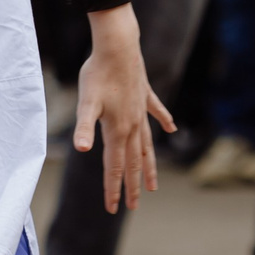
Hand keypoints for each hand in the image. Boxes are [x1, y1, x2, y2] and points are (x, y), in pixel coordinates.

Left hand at [72, 6, 173, 212]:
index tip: (114, 209)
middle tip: (132, 207)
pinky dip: (164, 121)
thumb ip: (84, 127)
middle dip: (131, 186)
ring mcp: (141, 110)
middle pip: (133, 162)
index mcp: (117, 130)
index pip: (115, 167)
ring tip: (153, 185)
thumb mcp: (86, 102)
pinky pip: (156, 112)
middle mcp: (133, 125)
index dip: (113, 188)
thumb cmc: (98, 73)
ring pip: (147, 145)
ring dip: (148, 166)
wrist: (117, 46)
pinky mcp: (145, 95)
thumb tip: (82, 150)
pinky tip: (172, 128)